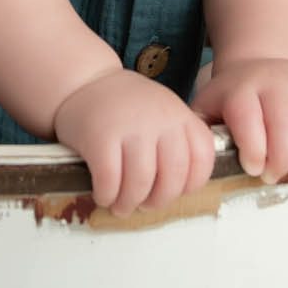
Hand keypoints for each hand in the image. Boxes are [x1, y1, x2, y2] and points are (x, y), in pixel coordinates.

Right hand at [53, 69, 217, 216]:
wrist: (84, 81)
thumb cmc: (123, 105)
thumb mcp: (161, 111)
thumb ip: (176, 141)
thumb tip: (178, 189)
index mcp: (179, 115)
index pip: (203, 158)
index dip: (192, 184)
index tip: (176, 191)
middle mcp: (160, 119)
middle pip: (173, 177)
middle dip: (159, 201)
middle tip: (145, 205)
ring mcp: (130, 127)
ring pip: (140, 183)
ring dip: (130, 203)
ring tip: (121, 206)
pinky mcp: (100, 137)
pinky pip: (110, 181)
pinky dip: (107, 196)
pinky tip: (103, 195)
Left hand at [190, 57, 287, 183]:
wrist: (260, 66)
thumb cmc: (232, 99)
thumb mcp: (208, 108)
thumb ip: (201, 132)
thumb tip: (198, 160)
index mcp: (241, 89)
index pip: (247, 116)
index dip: (253, 147)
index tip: (253, 168)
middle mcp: (274, 81)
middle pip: (284, 121)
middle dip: (282, 157)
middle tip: (274, 176)